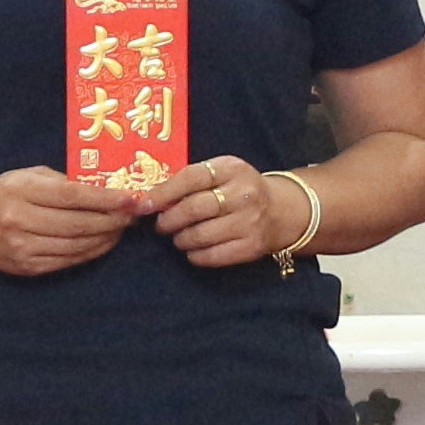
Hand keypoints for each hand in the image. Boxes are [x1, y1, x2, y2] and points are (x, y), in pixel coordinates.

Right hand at [0, 166, 140, 276]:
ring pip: (78, 245)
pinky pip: (70, 260)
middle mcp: (20, 221)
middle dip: (113, 219)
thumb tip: (105, 189)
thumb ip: (62, 181)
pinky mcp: (29, 267)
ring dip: (107, 237)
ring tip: (123, 226)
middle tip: (135, 213)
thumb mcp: (27, 176)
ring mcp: (23, 248)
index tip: (131, 198)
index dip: (106, 199)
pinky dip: (93, 251)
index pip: (72, 196)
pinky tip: (105, 240)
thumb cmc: (5, 194)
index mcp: (21, 191)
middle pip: (78, 224)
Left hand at [157, 155, 304, 270]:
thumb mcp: (221, 173)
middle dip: (169, 220)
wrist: (280, 210)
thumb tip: (150, 198)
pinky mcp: (252, 246)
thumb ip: (191, 180)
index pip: (191, 178)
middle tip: (161, 225)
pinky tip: (193, 250)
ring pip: (201, 235)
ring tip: (178, 237)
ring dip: (181, 239)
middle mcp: (243, 193)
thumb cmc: (238, 189)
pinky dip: (195, 255)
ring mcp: (250, 221)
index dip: (163, 193)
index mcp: (232, 168)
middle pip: (194, 209)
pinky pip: (213, 256)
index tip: (144, 205)